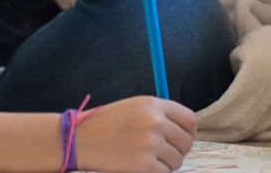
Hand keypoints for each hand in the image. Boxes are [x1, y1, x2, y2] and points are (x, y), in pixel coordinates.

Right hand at [75, 96, 195, 172]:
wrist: (80, 139)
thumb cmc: (107, 124)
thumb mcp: (135, 107)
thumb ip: (161, 114)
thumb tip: (185, 130)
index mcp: (154, 104)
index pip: (189, 119)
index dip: (189, 132)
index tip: (183, 139)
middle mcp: (155, 122)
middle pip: (186, 141)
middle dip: (179, 150)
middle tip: (164, 153)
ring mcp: (151, 144)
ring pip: (177, 160)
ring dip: (166, 163)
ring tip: (147, 158)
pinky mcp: (145, 165)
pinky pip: (164, 172)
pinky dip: (156, 172)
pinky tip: (140, 166)